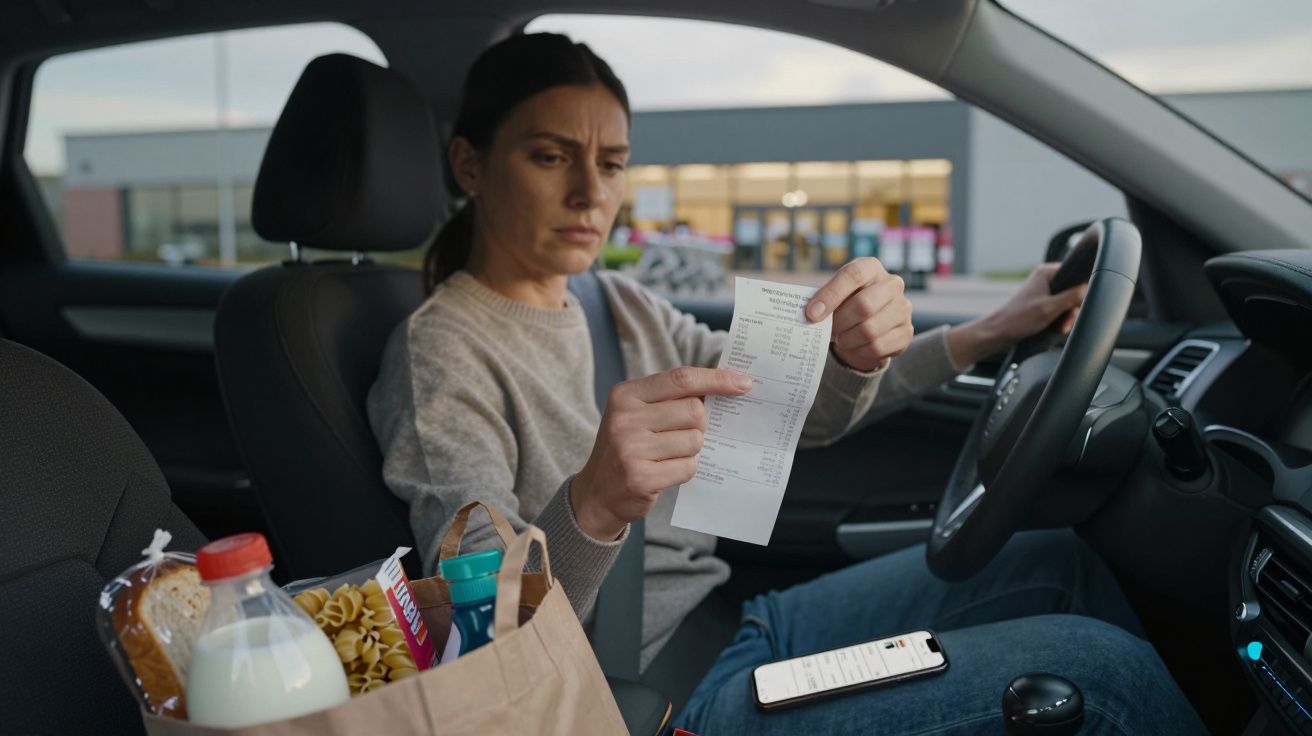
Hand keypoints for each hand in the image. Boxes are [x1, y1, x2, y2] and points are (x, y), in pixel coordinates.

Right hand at [571, 367, 752, 540]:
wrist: (596, 493)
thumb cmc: (628, 447)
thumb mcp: (638, 413)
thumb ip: (672, 399)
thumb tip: (723, 389)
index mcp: (626, 394)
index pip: (681, 378)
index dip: (717, 379)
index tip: (744, 383)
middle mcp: (625, 418)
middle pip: (694, 411)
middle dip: (699, 425)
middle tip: (680, 436)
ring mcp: (631, 448)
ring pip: (695, 441)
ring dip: (690, 451)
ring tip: (667, 456)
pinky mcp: (640, 477)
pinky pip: (688, 467)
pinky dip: (684, 470)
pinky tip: (664, 472)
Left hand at [804, 257, 912, 371]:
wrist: (870, 321)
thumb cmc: (846, 303)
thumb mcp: (835, 294)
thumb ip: (823, 299)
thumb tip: (809, 314)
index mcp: (871, 267)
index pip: (853, 274)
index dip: (830, 295)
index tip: (811, 314)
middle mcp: (892, 284)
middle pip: (864, 305)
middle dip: (839, 322)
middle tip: (827, 331)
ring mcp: (903, 308)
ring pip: (870, 330)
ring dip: (848, 339)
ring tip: (840, 338)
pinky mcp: (907, 331)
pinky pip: (878, 346)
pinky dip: (859, 351)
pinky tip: (853, 346)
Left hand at [946, 262, 1087, 366]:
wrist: (998, 333)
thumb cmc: (1018, 319)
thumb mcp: (1050, 308)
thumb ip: (1071, 297)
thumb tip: (1088, 288)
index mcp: (1046, 272)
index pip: (1076, 274)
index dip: (1081, 291)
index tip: (1077, 306)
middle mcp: (1045, 279)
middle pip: (1073, 290)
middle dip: (1073, 308)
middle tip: (1067, 321)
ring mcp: (1043, 291)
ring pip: (1067, 302)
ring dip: (1067, 316)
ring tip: (1061, 327)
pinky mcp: (1041, 304)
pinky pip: (1059, 309)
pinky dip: (1060, 319)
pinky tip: (1058, 328)